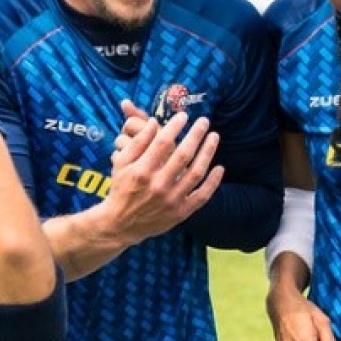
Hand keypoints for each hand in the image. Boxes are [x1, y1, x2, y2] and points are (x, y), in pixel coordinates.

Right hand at [102, 106, 223, 242]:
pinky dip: (213, 182)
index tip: (183, 116)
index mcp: (142, 171)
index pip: (163, 142)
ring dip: (208, 152)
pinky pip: (202, 196)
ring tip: (214, 137)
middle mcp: (158, 185)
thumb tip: (153, 122)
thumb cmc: (121, 189)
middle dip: (196, 134)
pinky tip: (220, 167)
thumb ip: (137, 143)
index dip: (175, 126)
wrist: (121, 225)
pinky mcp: (181, 212)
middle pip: (183, 154)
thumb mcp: (121, 164)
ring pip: (196, 172)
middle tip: (204, 121)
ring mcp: (171, 200)